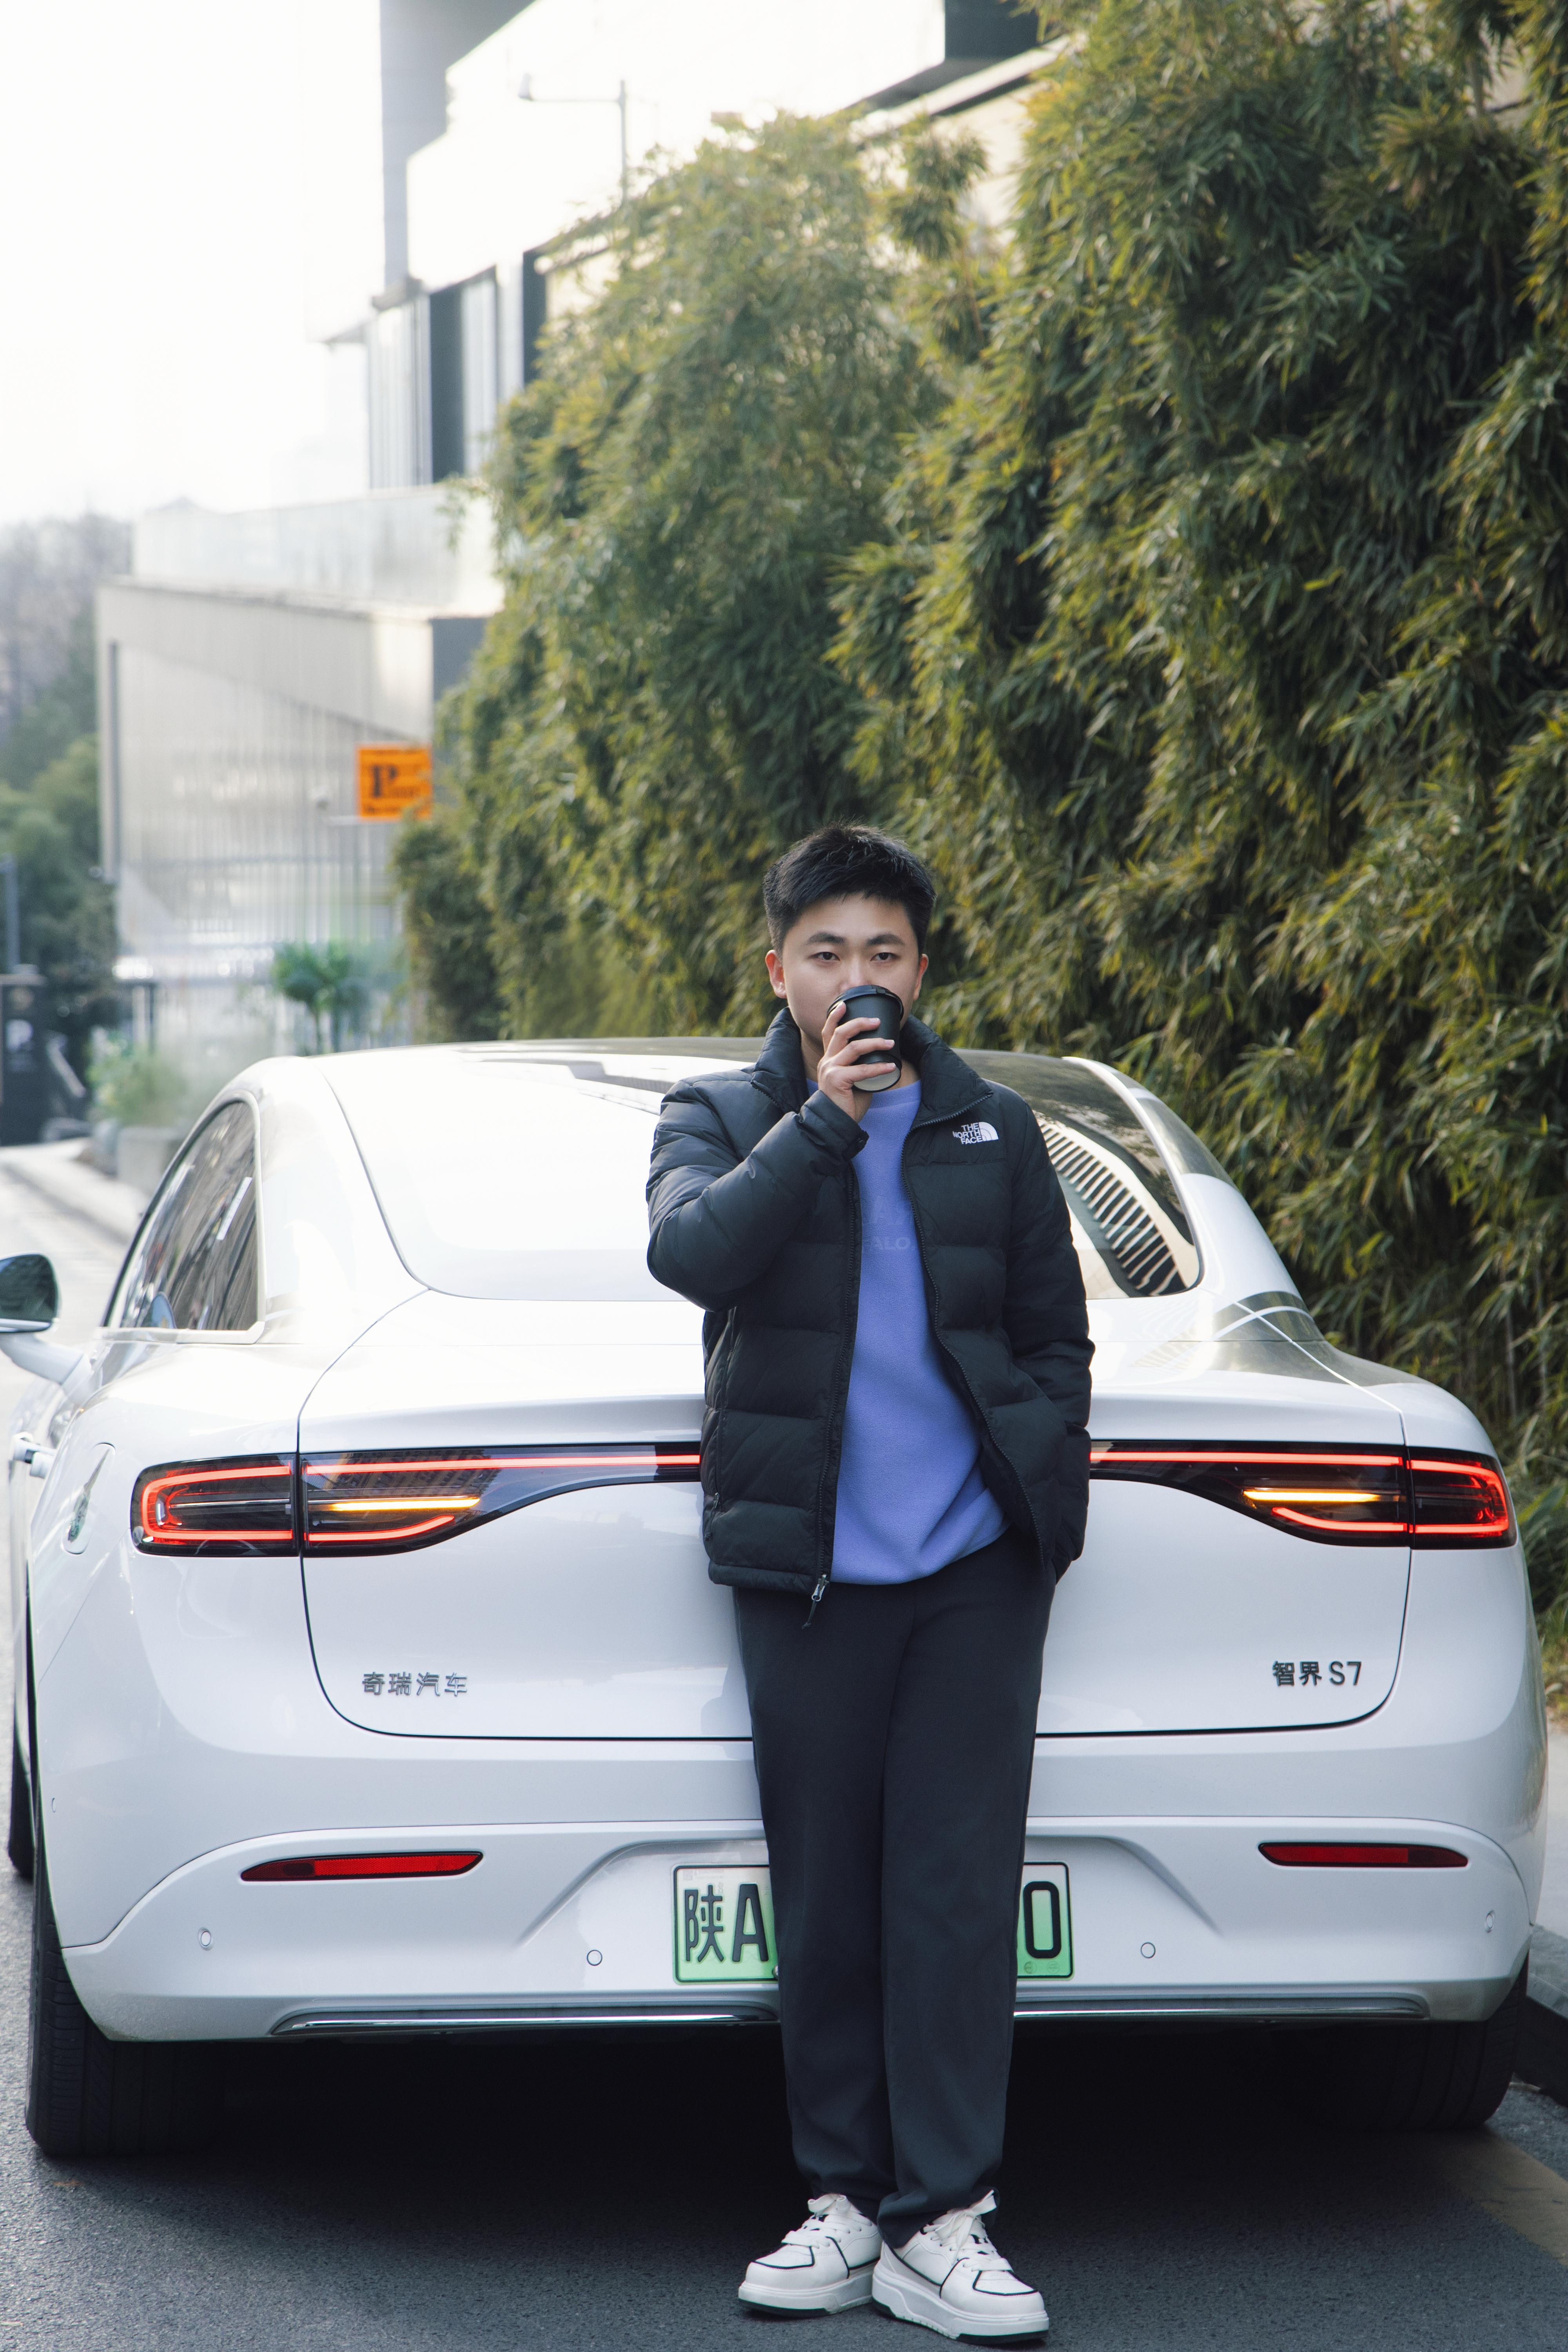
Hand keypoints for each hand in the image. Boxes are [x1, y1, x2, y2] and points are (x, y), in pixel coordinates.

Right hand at [817, 1007, 895, 1123]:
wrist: (835, 1124)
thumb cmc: (846, 1104)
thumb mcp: (853, 1081)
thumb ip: (860, 1068)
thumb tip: (883, 1059)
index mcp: (828, 1060)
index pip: (828, 1032)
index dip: (835, 1016)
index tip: (845, 1003)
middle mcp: (827, 1062)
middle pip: (841, 1032)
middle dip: (859, 1023)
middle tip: (877, 1021)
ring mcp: (830, 1070)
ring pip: (853, 1047)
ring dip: (874, 1043)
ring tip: (890, 1043)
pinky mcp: (837, 1080)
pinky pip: (862, 1069)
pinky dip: (879, 1067)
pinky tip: (892, 1067)